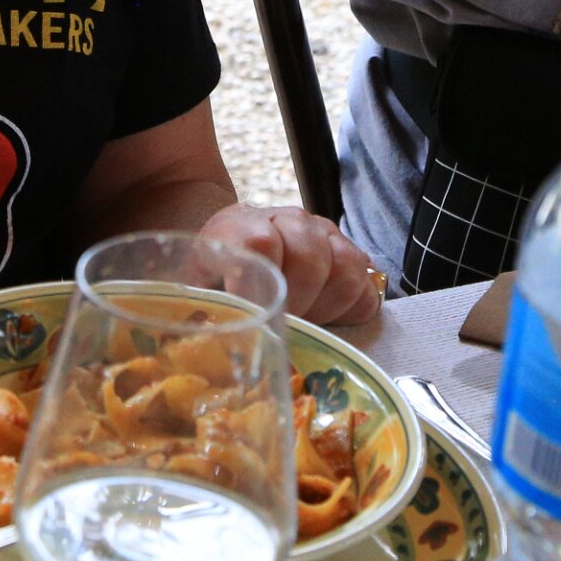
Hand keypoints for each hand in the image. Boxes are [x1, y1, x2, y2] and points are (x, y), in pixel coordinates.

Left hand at [197, 204, 383, 326]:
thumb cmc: (212, 280)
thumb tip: (209, 340)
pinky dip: (350, 312)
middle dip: (299, 303)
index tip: (252, 319)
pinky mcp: (349, 256)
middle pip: (311, 256)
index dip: (258, 285)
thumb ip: (200, 307)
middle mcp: (287, 221)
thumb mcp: (193, 288)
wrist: (234, 253)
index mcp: (241, 224)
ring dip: (326, 308)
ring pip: (346, 267)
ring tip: (303, 324)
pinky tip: (325, 321)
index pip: (260, 241)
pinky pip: (367, 287)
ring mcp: (324, 235)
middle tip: (281, 327)